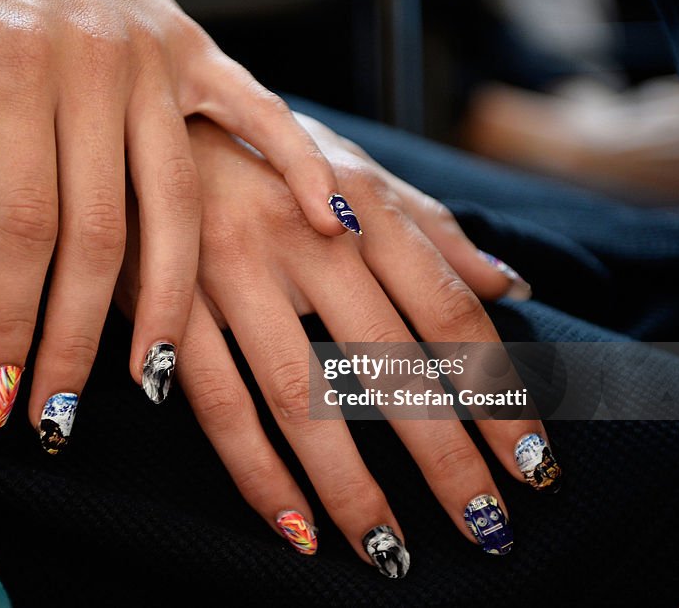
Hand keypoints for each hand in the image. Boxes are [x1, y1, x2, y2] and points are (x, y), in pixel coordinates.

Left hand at [0, 0, 346, 432]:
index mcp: (13, 66)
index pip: (18, 224)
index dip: (8, 318)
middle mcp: (96, 69)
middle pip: (99, 233)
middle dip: (76, 337)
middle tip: (59, 416)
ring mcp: (159, 61)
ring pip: (177, 202)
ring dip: (167, 300)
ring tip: (151, 380)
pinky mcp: (199, 52)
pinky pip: (263, 115)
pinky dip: (302, 168)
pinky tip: (327, 230)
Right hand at [116, 115, 555, 573]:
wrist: (145, 125)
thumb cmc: (262, 150)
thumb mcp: (352, 165)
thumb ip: (430, 228)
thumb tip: (510, 285)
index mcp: (358, 202)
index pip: (447, 312)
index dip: (497, 394)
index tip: (533, 463)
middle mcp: (301, 236)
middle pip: (386, 367)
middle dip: (443, 458)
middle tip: (485, 530)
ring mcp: (228, 273)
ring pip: (300, 400)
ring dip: (349, 487)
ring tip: (390, 553)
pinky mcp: (166, 306)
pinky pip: (217, 404)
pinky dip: (256, 473)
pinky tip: (295, 528)